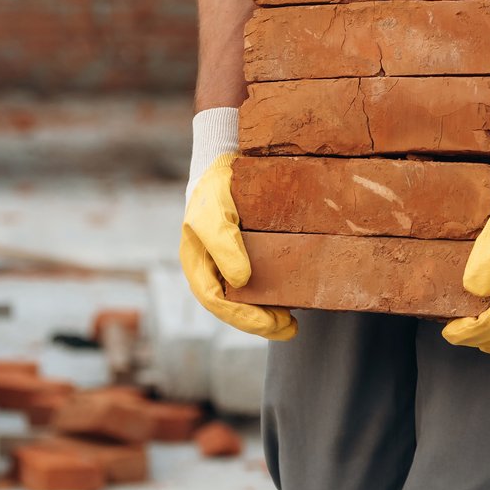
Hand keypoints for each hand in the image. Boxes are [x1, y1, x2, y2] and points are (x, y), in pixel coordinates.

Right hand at [180, 109, 296, 340]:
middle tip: (290, 329)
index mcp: (197, 265)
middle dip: (260, 323)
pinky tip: (291, 295)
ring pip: (245, 299)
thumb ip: (224, 246)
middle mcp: (211, 269)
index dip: (244, 319)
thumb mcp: (215, 214)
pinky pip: (257, 281)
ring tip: (292, 320)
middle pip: (233, 307)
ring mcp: (227, 263)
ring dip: (267, 313)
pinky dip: (273, 293)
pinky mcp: (245, 254)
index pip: (217, 302)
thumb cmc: (214, 188)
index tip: (271, 323)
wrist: (224, 161)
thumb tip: (242, 281)